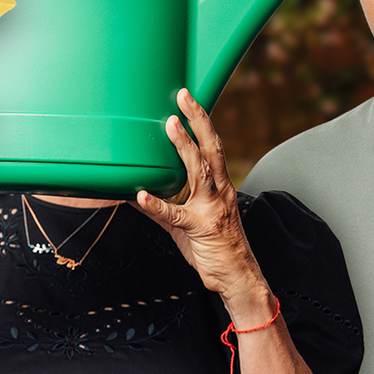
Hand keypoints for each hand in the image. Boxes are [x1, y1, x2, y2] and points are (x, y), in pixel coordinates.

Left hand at [132, 89, 272, 319]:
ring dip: (184, 147)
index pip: (211, 147)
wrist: (237, 277)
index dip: (201, 122)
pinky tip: (141, 195)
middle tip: (183, 96)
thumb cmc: (212, 248)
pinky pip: (175, 215)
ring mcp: (211, 209)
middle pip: (210, 149)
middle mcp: (220, 192)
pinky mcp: (200, 229)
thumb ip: (164, 206)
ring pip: (198, 172)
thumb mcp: (186, 222)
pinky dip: (157, 204)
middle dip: (197, 120)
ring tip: (169, 125)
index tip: (188, 99)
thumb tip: (135, 193)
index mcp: (220, 186)